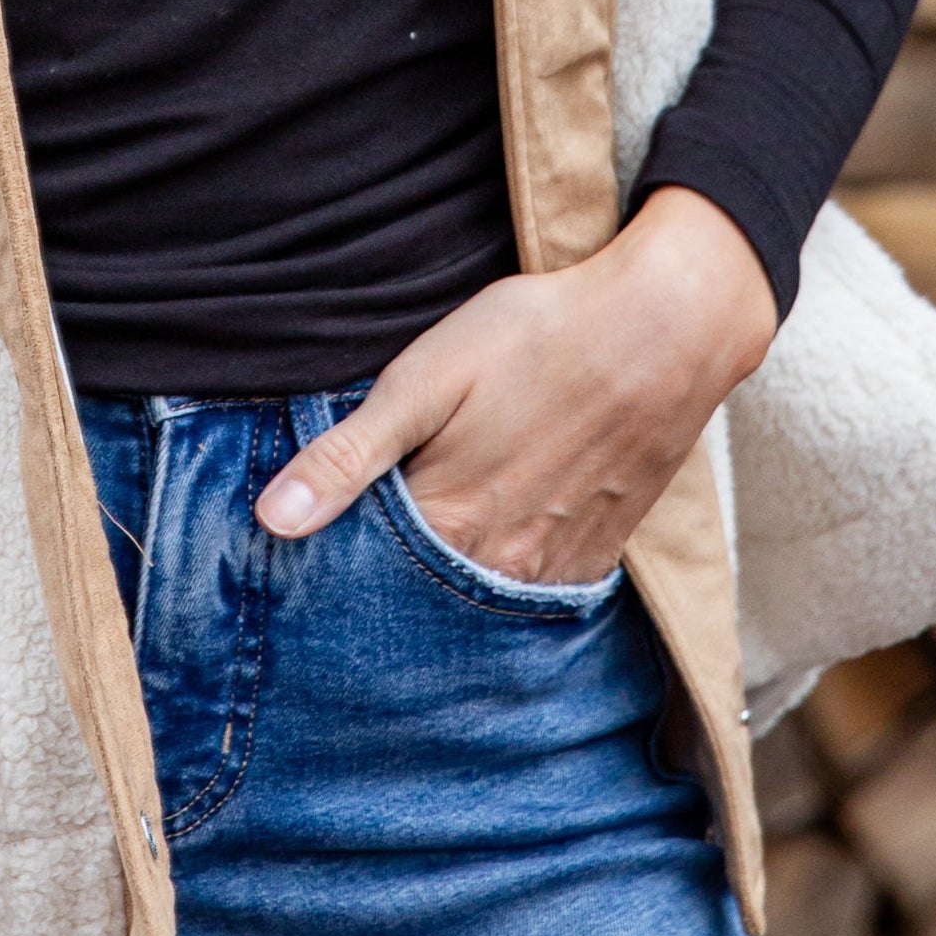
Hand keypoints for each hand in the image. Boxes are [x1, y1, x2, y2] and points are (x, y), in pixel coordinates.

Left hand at [254, 189, 777, 581]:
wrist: (665, 328)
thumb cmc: (538, 336)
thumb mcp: (426, 378)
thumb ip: (348, 456)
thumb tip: (270, 521)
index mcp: (449, 524)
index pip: (367, 579)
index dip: (335, 567)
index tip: (307, 562)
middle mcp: (503, 566)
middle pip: (425, 604)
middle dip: (389, 593)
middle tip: (358, 574)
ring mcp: (558, 567)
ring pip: (483, 607)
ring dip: (449, 596)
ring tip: (423, 564)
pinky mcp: (600, 554)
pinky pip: (541, 598)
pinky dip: (507, 588)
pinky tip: (491, 556)